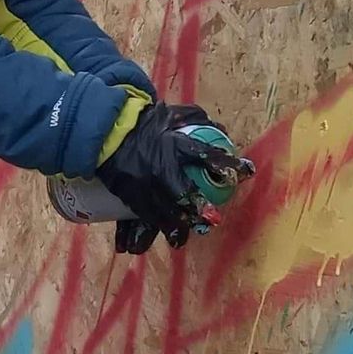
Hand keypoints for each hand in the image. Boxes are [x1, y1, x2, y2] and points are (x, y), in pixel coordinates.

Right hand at [98, 100, 249, 250]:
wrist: (107, 134)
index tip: (245, 171)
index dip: (225, 163)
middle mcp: (160, 168)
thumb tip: (219, 129)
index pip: (204, 154)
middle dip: (197, 208)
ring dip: (177, 226)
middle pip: (182, 193)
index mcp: (173, 145)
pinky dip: (154, 230)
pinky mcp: (131, 197)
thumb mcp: (169, 114)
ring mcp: (144, 185)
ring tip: (184, 237)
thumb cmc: (142, 124)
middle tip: (211, 219)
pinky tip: (164, 238)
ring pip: (164, 212)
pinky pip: (145, 218)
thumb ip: (194, 118)